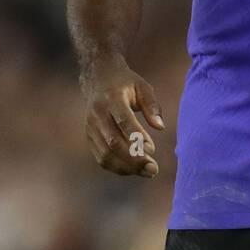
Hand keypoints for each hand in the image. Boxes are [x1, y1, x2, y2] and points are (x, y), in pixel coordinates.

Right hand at [80, 57, 165, 177]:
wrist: (98, 78)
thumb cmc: (125, 83)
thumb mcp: (142, 87)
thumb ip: (152, 106)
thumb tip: (160, 127)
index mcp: (112, 98)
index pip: (123, 121)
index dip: (137, 137)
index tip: (152, 150)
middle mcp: (98, 114)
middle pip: (113, 142)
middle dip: (134, 159)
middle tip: (153, 169)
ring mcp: (91, 127)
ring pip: (106, 154)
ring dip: (127, 167)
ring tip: (147, 172)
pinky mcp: (89, 137)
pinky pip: (101, 158)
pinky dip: (118, 167)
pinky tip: (134, 169)